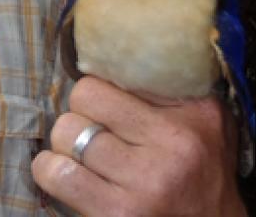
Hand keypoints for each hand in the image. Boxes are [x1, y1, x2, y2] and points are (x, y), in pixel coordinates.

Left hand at [33, 77, 244, 216]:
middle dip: (80, 118)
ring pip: (65, 134)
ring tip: (81, 159)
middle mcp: (174, 146)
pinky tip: (68, 178)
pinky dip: (51, 173)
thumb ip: (166, 90)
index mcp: (194, 115)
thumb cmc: (202, 180)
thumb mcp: (205, 126)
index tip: (104, 112)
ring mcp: (146, 183)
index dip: (98, 94)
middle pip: (82, 100)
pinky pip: (56, 174)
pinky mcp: (120, 214)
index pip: (113, 77)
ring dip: (64, 147)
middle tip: (92, 136)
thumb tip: (110, 55)